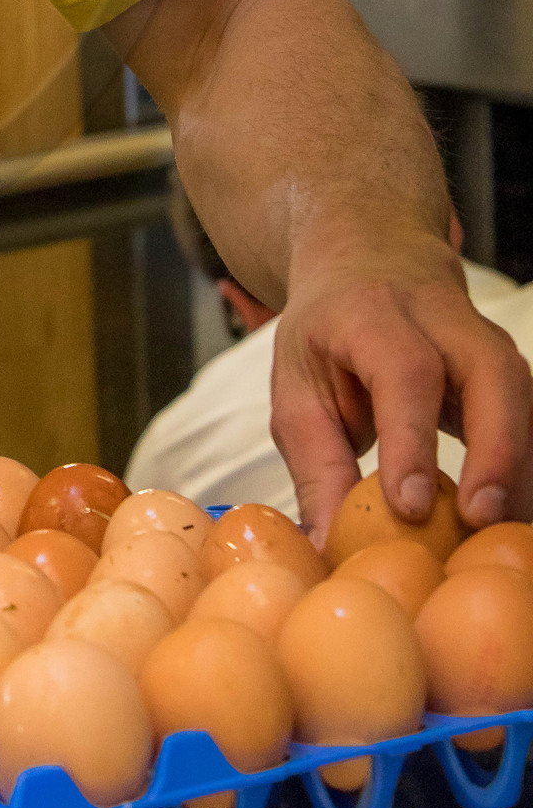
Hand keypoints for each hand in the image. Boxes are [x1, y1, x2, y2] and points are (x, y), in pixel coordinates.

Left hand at [271, 232, 532, 548]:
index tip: (409, 504)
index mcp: (375, 314)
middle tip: (480, 518)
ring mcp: (487, 342)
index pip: (405, 371)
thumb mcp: (297, 386)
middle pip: (493, 376)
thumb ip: (316, 465)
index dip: (411, 438)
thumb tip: (326, 545)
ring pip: (523, 400)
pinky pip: (530, 420)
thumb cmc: (329, 332)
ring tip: (500, 539)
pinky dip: (524, 471)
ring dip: (518, 471)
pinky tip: (510, 522)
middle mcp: (444, 320)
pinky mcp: (509, 373)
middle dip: (496, 451)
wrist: (368, 262)